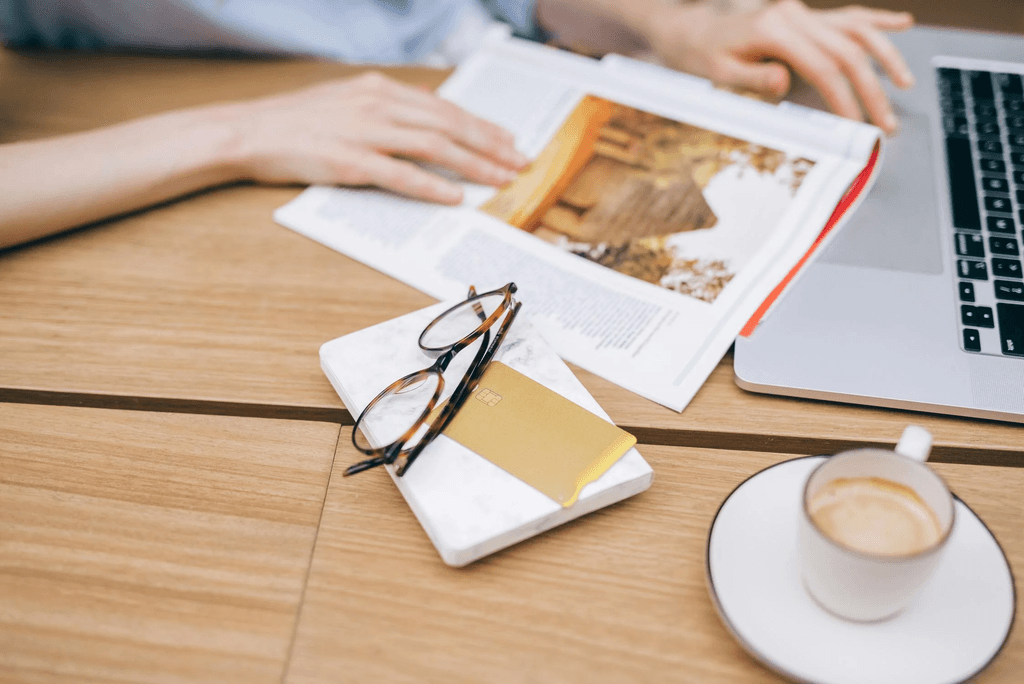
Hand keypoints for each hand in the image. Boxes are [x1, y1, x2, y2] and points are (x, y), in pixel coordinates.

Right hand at [227, 71, 528, 203]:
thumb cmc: (296, 122)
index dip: (481, 126)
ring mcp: (364, 131)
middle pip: (448, 125)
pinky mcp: (349, 160)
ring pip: (434, 147)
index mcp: (379, 88)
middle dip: (490, 145)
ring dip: (473, 165)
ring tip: (501, 179)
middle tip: (519, 162)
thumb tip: (425, 108)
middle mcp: (378, 104)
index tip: (508, 140)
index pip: (444, 107)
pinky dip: (431, 185)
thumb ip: (387, 106)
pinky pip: (400, 174)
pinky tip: (454, 196)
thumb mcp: (347, 100)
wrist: (249, 130)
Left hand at [644, 0, 914, 133]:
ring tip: (904, 83)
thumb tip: (784, 81)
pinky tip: (902, 23)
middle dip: (871, 88)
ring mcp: (800, 12)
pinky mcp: (803, 15)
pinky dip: (877, 19)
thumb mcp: (717, 73)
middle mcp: (792, 14)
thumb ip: (752, 77)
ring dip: (885, 55)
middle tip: (886, 122)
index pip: (822, 66)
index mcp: (773, 28)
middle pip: (847, 49)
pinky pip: (846, 14)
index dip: (844, 97)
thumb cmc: (699, 55)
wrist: (687, 30)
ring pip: (856, 28)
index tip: (856, 124)